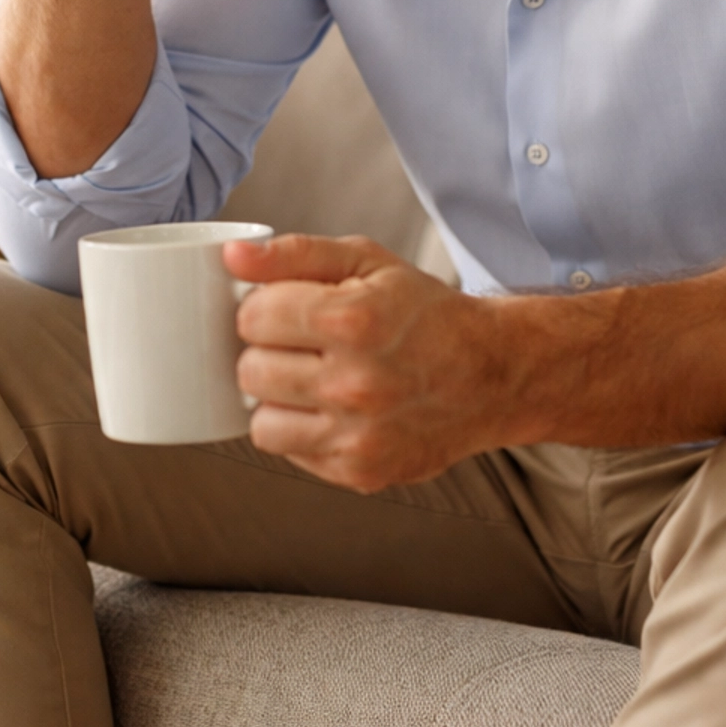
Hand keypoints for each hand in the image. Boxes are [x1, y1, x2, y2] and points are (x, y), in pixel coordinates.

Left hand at [226, 233, 502, 491]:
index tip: (288, 309)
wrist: (491, 375)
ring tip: (314, 378)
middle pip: (250, 370)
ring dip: (278, 398)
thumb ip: (295, 254)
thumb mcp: (367, 261)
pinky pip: (291, 452)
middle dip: (268, 352)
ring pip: (260, 421)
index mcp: (353, 320)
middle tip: (303, 344)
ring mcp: (357, 436)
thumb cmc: (426, 314)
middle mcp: (354, 383)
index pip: (252, 317)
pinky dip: (303, 429)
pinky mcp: (360, 472)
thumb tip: (233, 257)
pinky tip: (334, 409)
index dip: (264, 308)